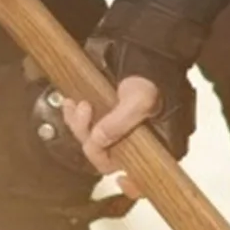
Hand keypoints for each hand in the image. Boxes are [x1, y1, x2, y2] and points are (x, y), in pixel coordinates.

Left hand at [60, 76, 161, 199]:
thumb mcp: (139, 99)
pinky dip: (74, 117)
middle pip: (111, 160)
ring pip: (93, 144)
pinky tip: (72, 103)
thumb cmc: (151, 72)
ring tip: (80, 104)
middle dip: (95, 143)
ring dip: (81, 126)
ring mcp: (118, 131)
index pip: (147, 178)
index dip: (135, 185)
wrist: (140, 44)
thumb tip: (99, 140)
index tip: (121, 178)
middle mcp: (138, 142)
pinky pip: (83, 127)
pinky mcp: (102, 117)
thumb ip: (120, 123)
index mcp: (158, 145)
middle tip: (88, 115)